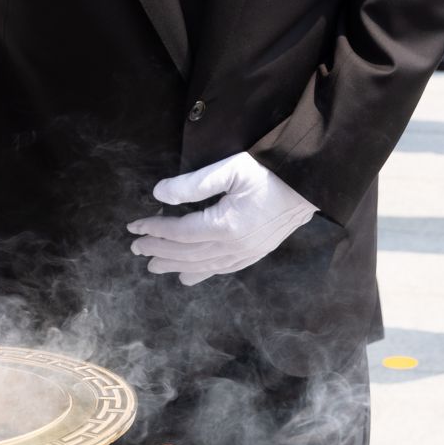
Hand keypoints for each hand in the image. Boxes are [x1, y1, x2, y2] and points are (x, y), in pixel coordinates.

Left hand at [127, 151, 317, 285]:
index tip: (133, 226)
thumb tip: (159, 194)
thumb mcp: (231, 169)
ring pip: (202, 266)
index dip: (154, 230)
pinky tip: (189, 275)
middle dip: (158, 251)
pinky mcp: (255, 254)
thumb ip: (193, 183)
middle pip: (186, 254)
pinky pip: (222, 270)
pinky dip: (201, 274)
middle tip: (135, 248)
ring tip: (154, 265)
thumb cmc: (270, 171)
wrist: (310, 185)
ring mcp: (245, 254)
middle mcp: (233, 247)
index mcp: (225, 226)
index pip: (179, 232)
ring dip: (175, 265)